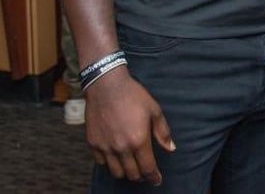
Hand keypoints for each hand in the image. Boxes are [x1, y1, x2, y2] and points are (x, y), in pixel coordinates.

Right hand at [84, 66, 174, 184]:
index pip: (148, 168)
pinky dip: (109, 163)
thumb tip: (171, 148)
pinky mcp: (93, 144)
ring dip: (125, 172)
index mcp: (139, 140)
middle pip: (132, 174)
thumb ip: (162, 132)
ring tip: (130, 165)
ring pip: (116, 172)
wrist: (106, 85)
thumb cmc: (132, 95)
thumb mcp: (154, 110)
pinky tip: (115, 155)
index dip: (154, 177)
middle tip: (144, 172)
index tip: (157, 180)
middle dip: (141, 176)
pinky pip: (101, 163)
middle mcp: (121, 147)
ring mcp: (105, 147)